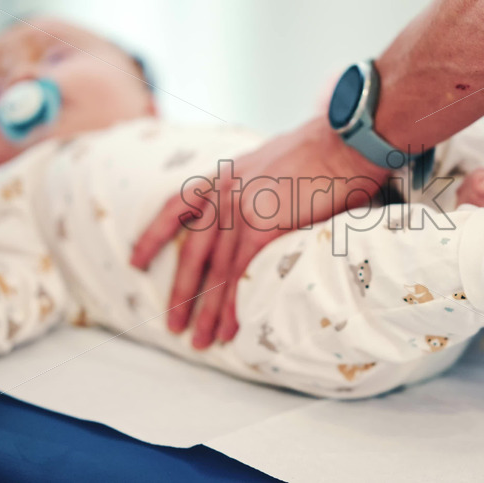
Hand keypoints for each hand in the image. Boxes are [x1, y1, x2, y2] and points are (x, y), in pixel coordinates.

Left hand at [131, 116, 388, 348]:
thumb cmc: (329, 151)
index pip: (177, 206)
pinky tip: (229, 330)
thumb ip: (264, 187)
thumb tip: (273, 209)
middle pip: (192, 251)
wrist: (346, 142)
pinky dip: (232, 306)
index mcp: (227, 174)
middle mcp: (225, 190)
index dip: (155, 235)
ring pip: (214, 270)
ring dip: (207, 311)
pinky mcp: (260, 226)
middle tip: (173, 324)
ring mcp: (239, 208)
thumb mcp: (280, 162)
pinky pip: (238, 275)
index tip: (137, 259)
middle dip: (180, 291)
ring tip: (200, 342)